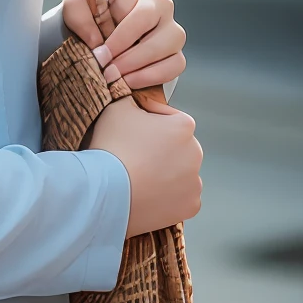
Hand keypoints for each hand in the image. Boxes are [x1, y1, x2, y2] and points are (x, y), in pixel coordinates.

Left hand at [62, 0, 185, 92]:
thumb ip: (79, 16)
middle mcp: (157, 1)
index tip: (101, 55)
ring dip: (142, 68)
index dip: (119, 38)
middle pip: (158, 29)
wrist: (95, 24)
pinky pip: (176, 63)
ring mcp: (170, 25)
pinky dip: (153, 76)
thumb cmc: (87, 10)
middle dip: (130, 57)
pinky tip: (129, 82)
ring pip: (171, 45)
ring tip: (117, 78)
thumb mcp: (74, 5)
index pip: (137, 12)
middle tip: (107, 72)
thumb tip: (98, 43)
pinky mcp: (174, 48)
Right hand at [89, 96, 202, 234]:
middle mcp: (196, 153)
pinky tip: (147, 196)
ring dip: (165, 174)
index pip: (168, 118)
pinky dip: (166, 198)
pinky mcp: (189, 207)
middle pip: (176, 148)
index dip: (148, 122)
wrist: (106, 191)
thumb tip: (130, 95)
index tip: (132, 130)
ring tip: (139, 178)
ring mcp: (194, 182)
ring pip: (180, 174)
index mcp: (183, 126)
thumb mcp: (115, 108)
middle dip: (159, 150)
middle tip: (133, 156)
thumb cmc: (112, 147)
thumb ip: (129, 97)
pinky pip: (179, 199)